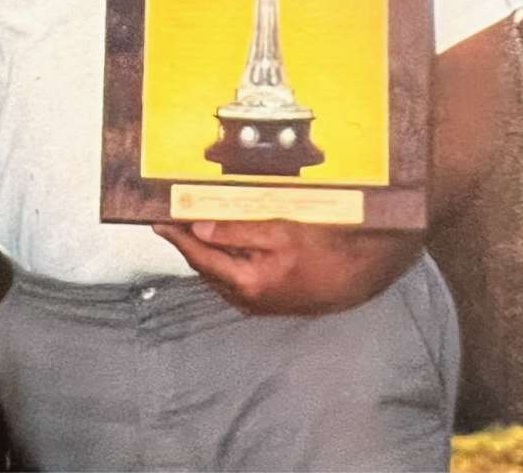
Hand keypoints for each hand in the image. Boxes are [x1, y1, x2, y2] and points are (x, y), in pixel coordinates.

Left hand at [153, 220, 420, 315]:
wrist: (363, 275)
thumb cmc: (329, 251)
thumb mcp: (282, 232)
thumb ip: (238, 231)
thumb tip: (200, 227)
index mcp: (247, 282)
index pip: (200, 257)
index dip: (178, 237)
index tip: (159, 221)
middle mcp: (248, 299)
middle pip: (207, 268)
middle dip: (190, 243)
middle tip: (175, 219)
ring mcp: (260, 302)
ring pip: (223, 274)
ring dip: (209, 252)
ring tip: (198, 227)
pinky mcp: (272, 299)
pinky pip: (239, 278)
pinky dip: (229, 259)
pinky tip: (233, 243)